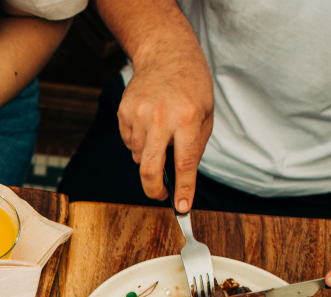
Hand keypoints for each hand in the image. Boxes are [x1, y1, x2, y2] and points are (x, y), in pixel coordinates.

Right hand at [118, 50, 212, 212]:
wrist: (166, 53)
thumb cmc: (191, 88)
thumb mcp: (205, 116)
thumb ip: (194, 149)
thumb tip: (180, 183)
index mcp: (187, 118)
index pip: (185, 164)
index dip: (183, 190)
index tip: (182, 209)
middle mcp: (161, 117)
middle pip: (150, 169)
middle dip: (154, 190)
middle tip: (161, 195)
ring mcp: (139, 114)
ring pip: (139, 157)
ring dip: (149, 158)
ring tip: (161, 136)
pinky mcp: (124, 112)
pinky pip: (130, 144)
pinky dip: (140, 143)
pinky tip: (149, 124)